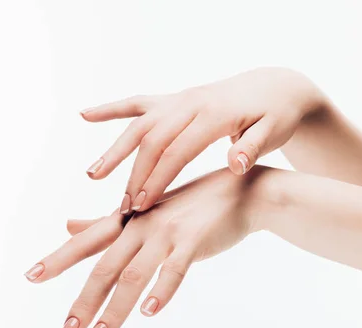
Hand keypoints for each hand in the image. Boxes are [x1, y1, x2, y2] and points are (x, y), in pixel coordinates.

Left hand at [26, 167, 269, 327]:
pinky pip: (174, 271)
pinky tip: (149, 313)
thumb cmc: (193, 203)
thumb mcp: (146, 210)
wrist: (240, 191)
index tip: (31, 276)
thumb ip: (107, 223)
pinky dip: (161, 292)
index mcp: (129, 219)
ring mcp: (167, 234)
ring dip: (114, 310)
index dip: (58, 259)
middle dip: (84, 301)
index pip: (86, 243)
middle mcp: (142, 225)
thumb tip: (68, 225)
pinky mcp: (193, 242)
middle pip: (104, 267)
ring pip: (133, 276)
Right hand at [81, 67, 323, 213]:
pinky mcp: (175, 99)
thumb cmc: (276, 115)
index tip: (141, 208)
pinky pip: (138, 103)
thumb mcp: (274, 132)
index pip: (178, 151)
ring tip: (93, 174)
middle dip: (135, 176)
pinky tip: (85, 115)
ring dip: (116, 150)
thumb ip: (253, 148)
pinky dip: (112, 109)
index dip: (158, 180)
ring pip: (139, 124)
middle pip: (153, 140)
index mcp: (214, 115)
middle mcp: (191, 103)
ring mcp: (180, 99)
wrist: (276, 86)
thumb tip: (235, 164)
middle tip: (122, 208)